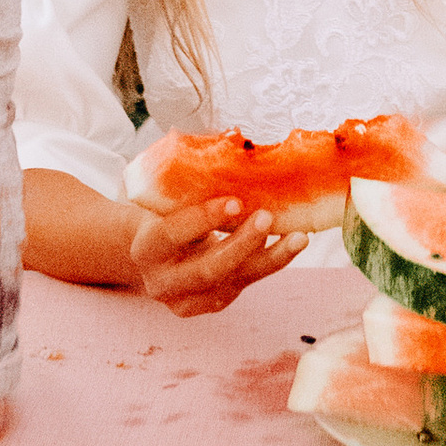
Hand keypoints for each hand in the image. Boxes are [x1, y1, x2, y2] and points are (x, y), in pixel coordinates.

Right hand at [117, 194, 304, 316]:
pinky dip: (269, 263)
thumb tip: (237, 141)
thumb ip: (194, 183)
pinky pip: (244, 285)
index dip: (205, 218)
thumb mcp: (167, 202)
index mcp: (146, 247)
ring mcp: (187, 299)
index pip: (174, 234)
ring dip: (270, 259)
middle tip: (268, 218)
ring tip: (299, 238)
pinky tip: (289, 245)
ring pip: (233, 282)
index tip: (235, 201)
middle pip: (207, 269)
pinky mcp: (211, 304)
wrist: (152, 256)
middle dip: (241, 245)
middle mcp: (162, 281)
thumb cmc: (164, 217)